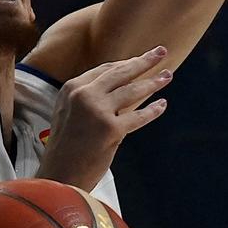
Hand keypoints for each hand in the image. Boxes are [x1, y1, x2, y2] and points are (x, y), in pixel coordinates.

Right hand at [34, 46, 171, 191]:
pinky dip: (152, 110)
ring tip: (167, 76)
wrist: (59, 175)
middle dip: (143, 62)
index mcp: (71, 88)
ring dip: (153, 82)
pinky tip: (162, 105)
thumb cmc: (65, 149)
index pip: (105, 69)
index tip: (141, 58)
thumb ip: (87, 98)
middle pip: (120, 73)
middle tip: (161, 52)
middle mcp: (83, 95)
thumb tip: (118, 87)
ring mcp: (97, 111)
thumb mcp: (69, 114)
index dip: (126, 63)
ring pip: (132, 91)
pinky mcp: (110, 128)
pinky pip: (138, 116)